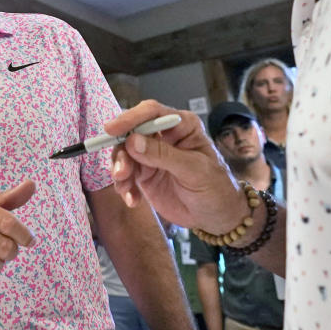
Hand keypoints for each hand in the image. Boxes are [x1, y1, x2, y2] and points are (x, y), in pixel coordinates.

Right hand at [106, 100, 246, 234]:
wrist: (218, 217)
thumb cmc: (216, 188)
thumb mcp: (194, 170)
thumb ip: (164, 155)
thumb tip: (133, 141)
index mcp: (181, 126)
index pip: (151, 112)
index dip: (130, 118)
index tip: (112, 129)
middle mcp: (163, 136)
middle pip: (131, 133)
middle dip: (122, 151)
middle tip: (121, 172)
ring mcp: (151, 156)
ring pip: (124, 154)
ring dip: (120, 170)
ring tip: (126, 188)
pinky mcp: (144, 175)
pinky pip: (125, 175)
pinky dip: (124, 187)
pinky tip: (133, 200)